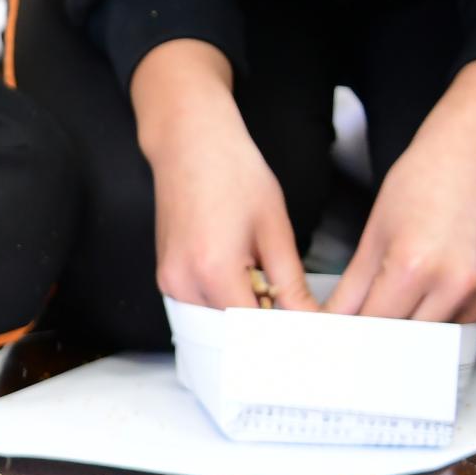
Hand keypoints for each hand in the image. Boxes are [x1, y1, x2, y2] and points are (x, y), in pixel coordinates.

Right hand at [135, 40, 315, 311]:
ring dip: (245, 313)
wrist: (190, 141)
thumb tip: (309, 321)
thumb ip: (291, 283)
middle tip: (293, 308)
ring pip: (217, 321)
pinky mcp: (166, 275)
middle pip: (233, 332)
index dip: (285, 333)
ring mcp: (169, 281)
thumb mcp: (275, 229)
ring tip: (265, 281)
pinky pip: (203, 305)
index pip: (254, 330)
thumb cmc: (232, 172)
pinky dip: (227, 300)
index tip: (308, 332)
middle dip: (265, 325)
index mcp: (213, 270)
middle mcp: (183, 283)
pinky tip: (244, 274)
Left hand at [329, 61, 475, 322]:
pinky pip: (462, 324)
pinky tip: (432, 291)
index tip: (343, 334)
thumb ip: (353, 286)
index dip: (355, 332)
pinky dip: (442, 318)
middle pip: (407, 339)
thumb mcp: (374, 234)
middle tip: (367, 324)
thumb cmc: (420, 186)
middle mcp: (453, 286)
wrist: (473, 161)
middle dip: (383, 335)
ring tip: (402, 299)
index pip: (375, 324)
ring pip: (435, 338)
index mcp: (413, 268)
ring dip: (414, 329)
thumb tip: (334, 321)